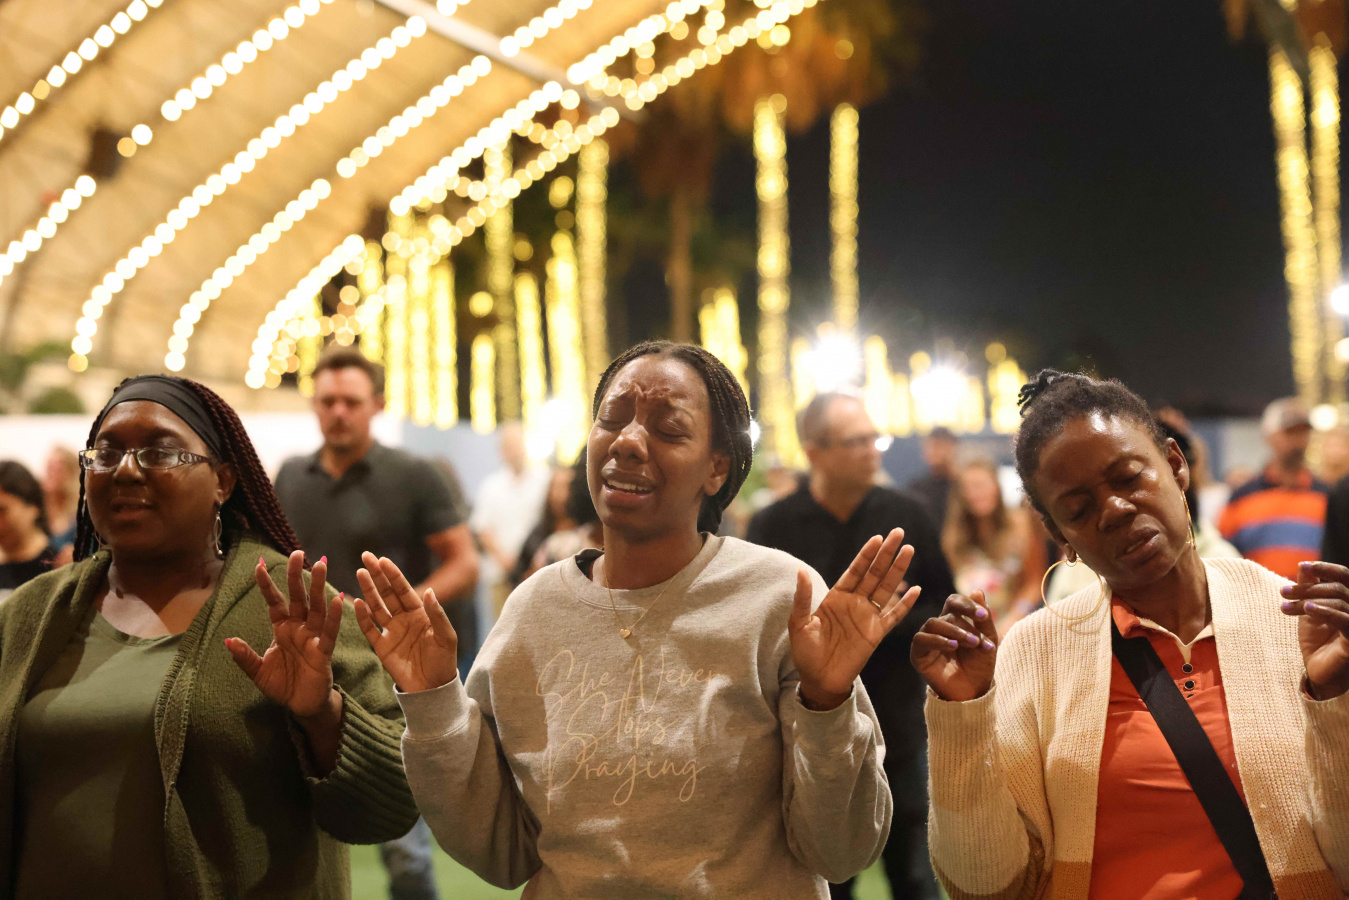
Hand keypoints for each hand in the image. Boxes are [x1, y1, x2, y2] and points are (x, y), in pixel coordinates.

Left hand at [227, 551, 343, 720]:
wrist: (301, 706)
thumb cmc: (282, 685)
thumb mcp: (258, 672)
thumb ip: (245, 656)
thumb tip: (228, 640)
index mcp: (282, 629)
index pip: (274, 602)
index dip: (267, 585)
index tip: (259, 566)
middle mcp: (299, 628)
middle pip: (298, 597)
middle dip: (297, 576)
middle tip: (299, 552)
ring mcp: (312, 638)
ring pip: (316, 608)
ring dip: (318, 587)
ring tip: (320, 565)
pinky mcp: (323, 652)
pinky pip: (329, 632)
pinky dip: (334, 617)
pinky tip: (337, 599)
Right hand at [353, 551, 459, 693]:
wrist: (433, 689)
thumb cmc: (444, 661)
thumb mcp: (446, 636)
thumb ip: (437, 614)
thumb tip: (428, 591)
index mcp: (420, 613)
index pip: (404, 589)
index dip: (393, 575)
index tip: (383, 559)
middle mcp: (404, 619)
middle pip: (387, 593)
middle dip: (377, 575)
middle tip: (365, 556)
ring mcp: (392, 632)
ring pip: (377, 607)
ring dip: (368, 590)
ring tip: (360, 573)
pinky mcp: (382, 647)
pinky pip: (370, 629)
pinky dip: (362, 616)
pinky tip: (356, 602)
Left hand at [789, 529, 922, 710]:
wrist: (818, 679)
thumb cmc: (805, 652)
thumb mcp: (799, 623)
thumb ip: (802, 598)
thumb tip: (799, 570)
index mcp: (836, 597)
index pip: (855, 570)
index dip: (867, 554)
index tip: (877, 538)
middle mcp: (855, 603)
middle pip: (875, 573)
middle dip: (887, 553)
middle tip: (899, 532)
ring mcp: (867, 617)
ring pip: (887, 588)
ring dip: (898, 570)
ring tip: (909, 550)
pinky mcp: (876, 634)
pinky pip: (893, 616)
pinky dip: (905, 604)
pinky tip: (915, 589)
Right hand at [910, 591, 998, 701]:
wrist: (973, 693)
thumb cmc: (980, 666)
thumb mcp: (988, 641)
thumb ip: (983, 620)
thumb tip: (977, 591)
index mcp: (954, 620)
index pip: (955, 602)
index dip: (967, 605)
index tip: (983, 616)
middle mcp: (938, 627)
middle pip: (947, 615)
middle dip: (966, 626)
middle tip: (979, 639)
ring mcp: (927, 640)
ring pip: (934, 624)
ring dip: (954, 632)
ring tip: (971, 643)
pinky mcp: (918, 654)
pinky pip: (922, 639)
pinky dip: (938, 640)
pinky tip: (953, 646)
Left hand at [1280, 561, 1348, 699]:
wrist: (1319, 670)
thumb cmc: (1317, 640)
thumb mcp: (1309, 611)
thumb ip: (1309, 589)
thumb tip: (1303, 566)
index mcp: (1347, 600)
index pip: (1344, 577)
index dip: (1326, 568)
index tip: (1303, 565)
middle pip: (1336, 589)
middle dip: (1306, 588)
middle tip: (1283, 592)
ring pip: (1337, 601)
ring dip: (1307, 600)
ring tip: (1284, 605)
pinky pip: (1344, 620)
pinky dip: (1325, 612)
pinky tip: (1307, 608)